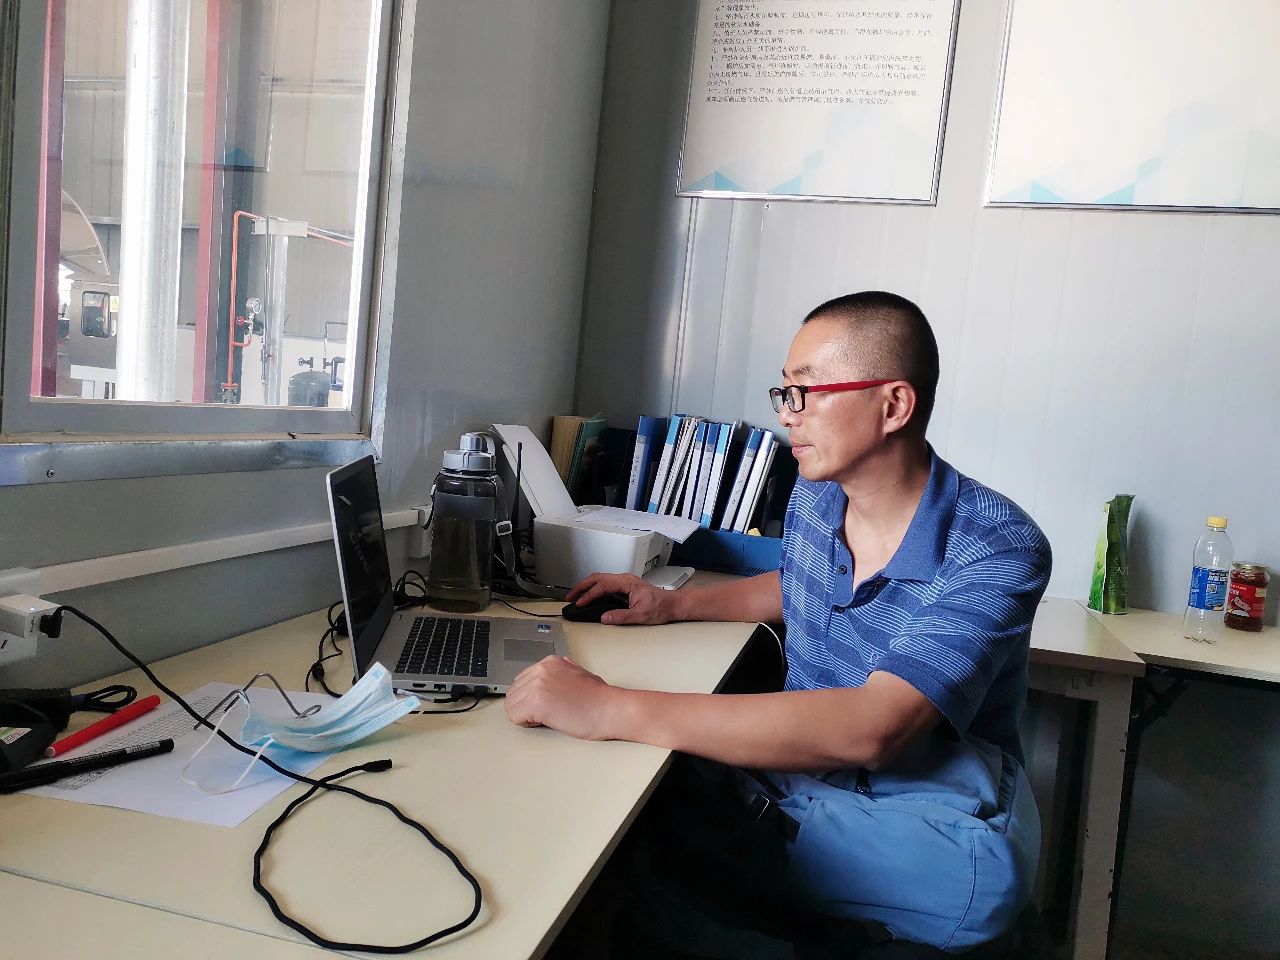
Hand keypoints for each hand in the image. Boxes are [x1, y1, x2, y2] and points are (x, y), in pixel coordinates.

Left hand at [504, 656, 620, 739]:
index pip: (521, 681)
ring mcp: (537, 685)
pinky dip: (526, 723)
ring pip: (511, 705)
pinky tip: (545, 721)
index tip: (545, 704)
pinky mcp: (536, 702)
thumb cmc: (599, 699)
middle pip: (513, 693)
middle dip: (525, 706)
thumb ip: (560, 673)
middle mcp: (541, 670)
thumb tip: (551, 678)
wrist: (609, 709)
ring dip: (525, 715)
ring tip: (548, 717)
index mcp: (549, 662)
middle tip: (547, 713)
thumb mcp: (578, 673)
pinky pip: (515, 717)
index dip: (531, 697)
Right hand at [565, 572, 678, 624]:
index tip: (579, 603)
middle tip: (570, 597)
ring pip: (600, 579)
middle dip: (582, 586)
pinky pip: (605, 583)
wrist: (672, 605)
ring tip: (576, 596)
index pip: (602, 586)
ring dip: (587, 586)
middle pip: (597, 578)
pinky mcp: (625, 586)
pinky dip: (594, 588)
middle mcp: (625, 579)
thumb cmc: (661, 608)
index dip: (589, 595)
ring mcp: (625, 582)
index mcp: (627, 583)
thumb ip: (622, 616)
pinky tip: (590, 595)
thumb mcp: (641, 615)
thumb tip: (605, 618)